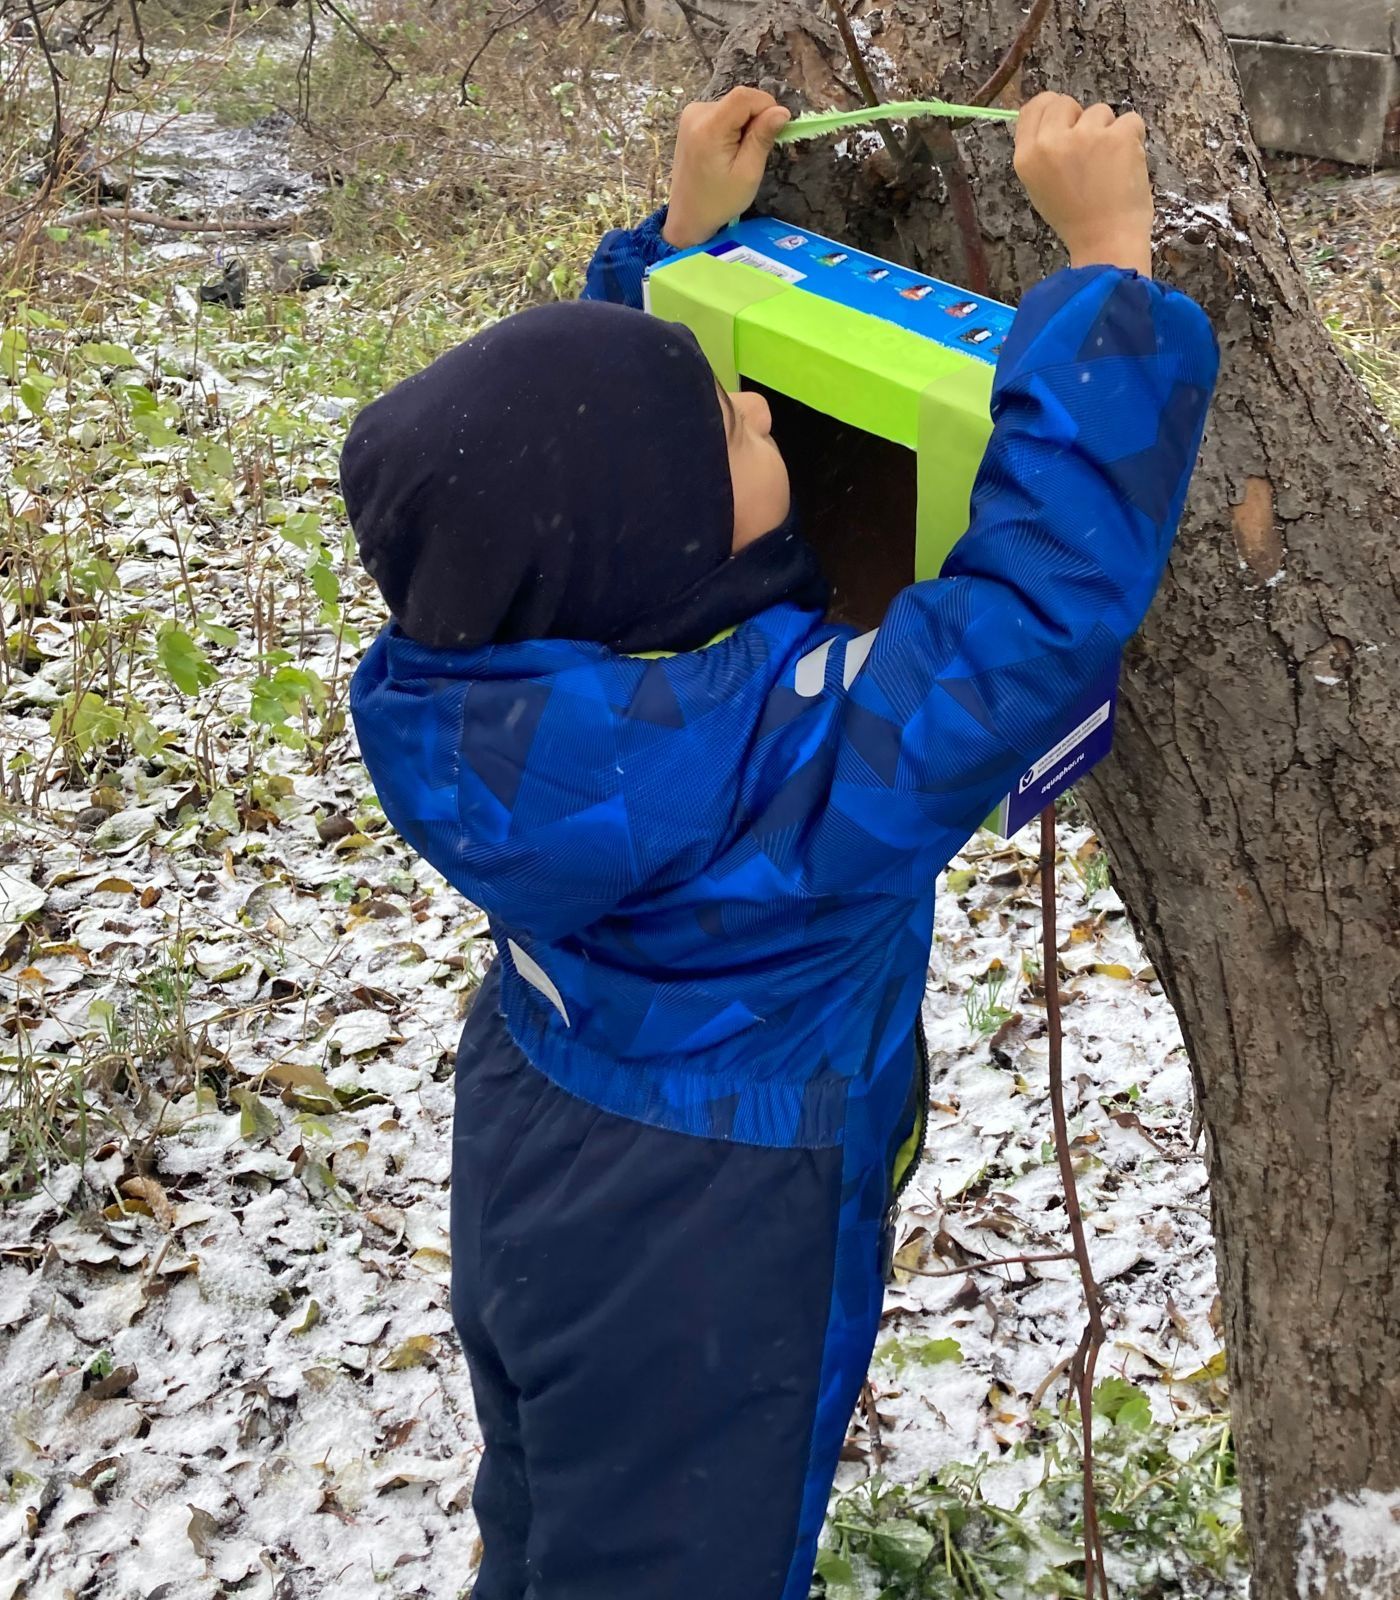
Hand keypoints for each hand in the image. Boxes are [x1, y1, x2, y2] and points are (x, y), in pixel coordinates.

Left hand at [662, 88, 790, 249]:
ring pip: (732, 107)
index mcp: (709, 127)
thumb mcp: (748, 174)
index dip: (766, 106)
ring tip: (737, 155)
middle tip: (753, 152)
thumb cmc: (719, 201)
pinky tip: (727, 151)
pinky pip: (722, 113)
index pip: (744, 96)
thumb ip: (762, 138)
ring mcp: (691, 114)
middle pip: (739, 100)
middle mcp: (697, 113)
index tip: (775, 129)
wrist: (688, 215)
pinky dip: (732, 127)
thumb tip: (782, 111)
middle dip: (755, 120)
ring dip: (744, 125)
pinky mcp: (691, 119)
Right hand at [1014, 92, 1152, 275]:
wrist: (1106, 243)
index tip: (1066, 119)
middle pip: (1065, 103)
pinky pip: (1130, 120)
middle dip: (1080, 120)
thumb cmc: (1076, 220)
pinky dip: (1133, 138)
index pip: (1033, 108)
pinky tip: (1127, 165)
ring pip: (1099, 111)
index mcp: (1027, 157)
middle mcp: (1051, 142)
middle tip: (1089, 151)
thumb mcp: (1040, 187)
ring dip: (1108, 132)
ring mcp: (1086, 136)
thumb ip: (1042, 152)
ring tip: (1108, 166)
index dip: (1051, 109)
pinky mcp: (1118, 136)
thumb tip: (1053, 123)